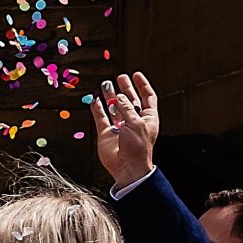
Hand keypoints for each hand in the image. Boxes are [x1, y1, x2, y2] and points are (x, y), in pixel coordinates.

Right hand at [90, 70, 161, 188]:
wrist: (127, 166)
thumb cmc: (138, 147)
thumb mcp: (136, 124)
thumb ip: (127, 108)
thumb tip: (118, 97)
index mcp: (148, 118)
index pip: (147, 97)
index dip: (142, 86)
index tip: (136, 75)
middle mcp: (134, 121)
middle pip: (130, 100)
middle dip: (125, 88)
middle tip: (120, 77)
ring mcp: (120, 126)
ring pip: (114, 107)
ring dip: (110, 96)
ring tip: (106, 84)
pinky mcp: (107, 133)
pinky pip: (101, 117)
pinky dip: (97, 108)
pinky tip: (94, 99)